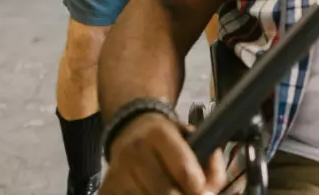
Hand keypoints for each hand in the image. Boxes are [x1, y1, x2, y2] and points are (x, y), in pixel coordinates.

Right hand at [99, 113, 226, 194]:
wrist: (130, 130)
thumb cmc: (168, 139)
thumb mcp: (191, 137)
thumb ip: (209, 160)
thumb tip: (210, 190)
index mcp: (159, 134)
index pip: (184, 170)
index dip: (198, 188)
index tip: (204, 192)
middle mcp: (136, 151)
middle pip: (167, 193)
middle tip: (190, 194)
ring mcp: (119, 171)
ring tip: (170, 192)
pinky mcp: (108, 188)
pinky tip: (151, 193)